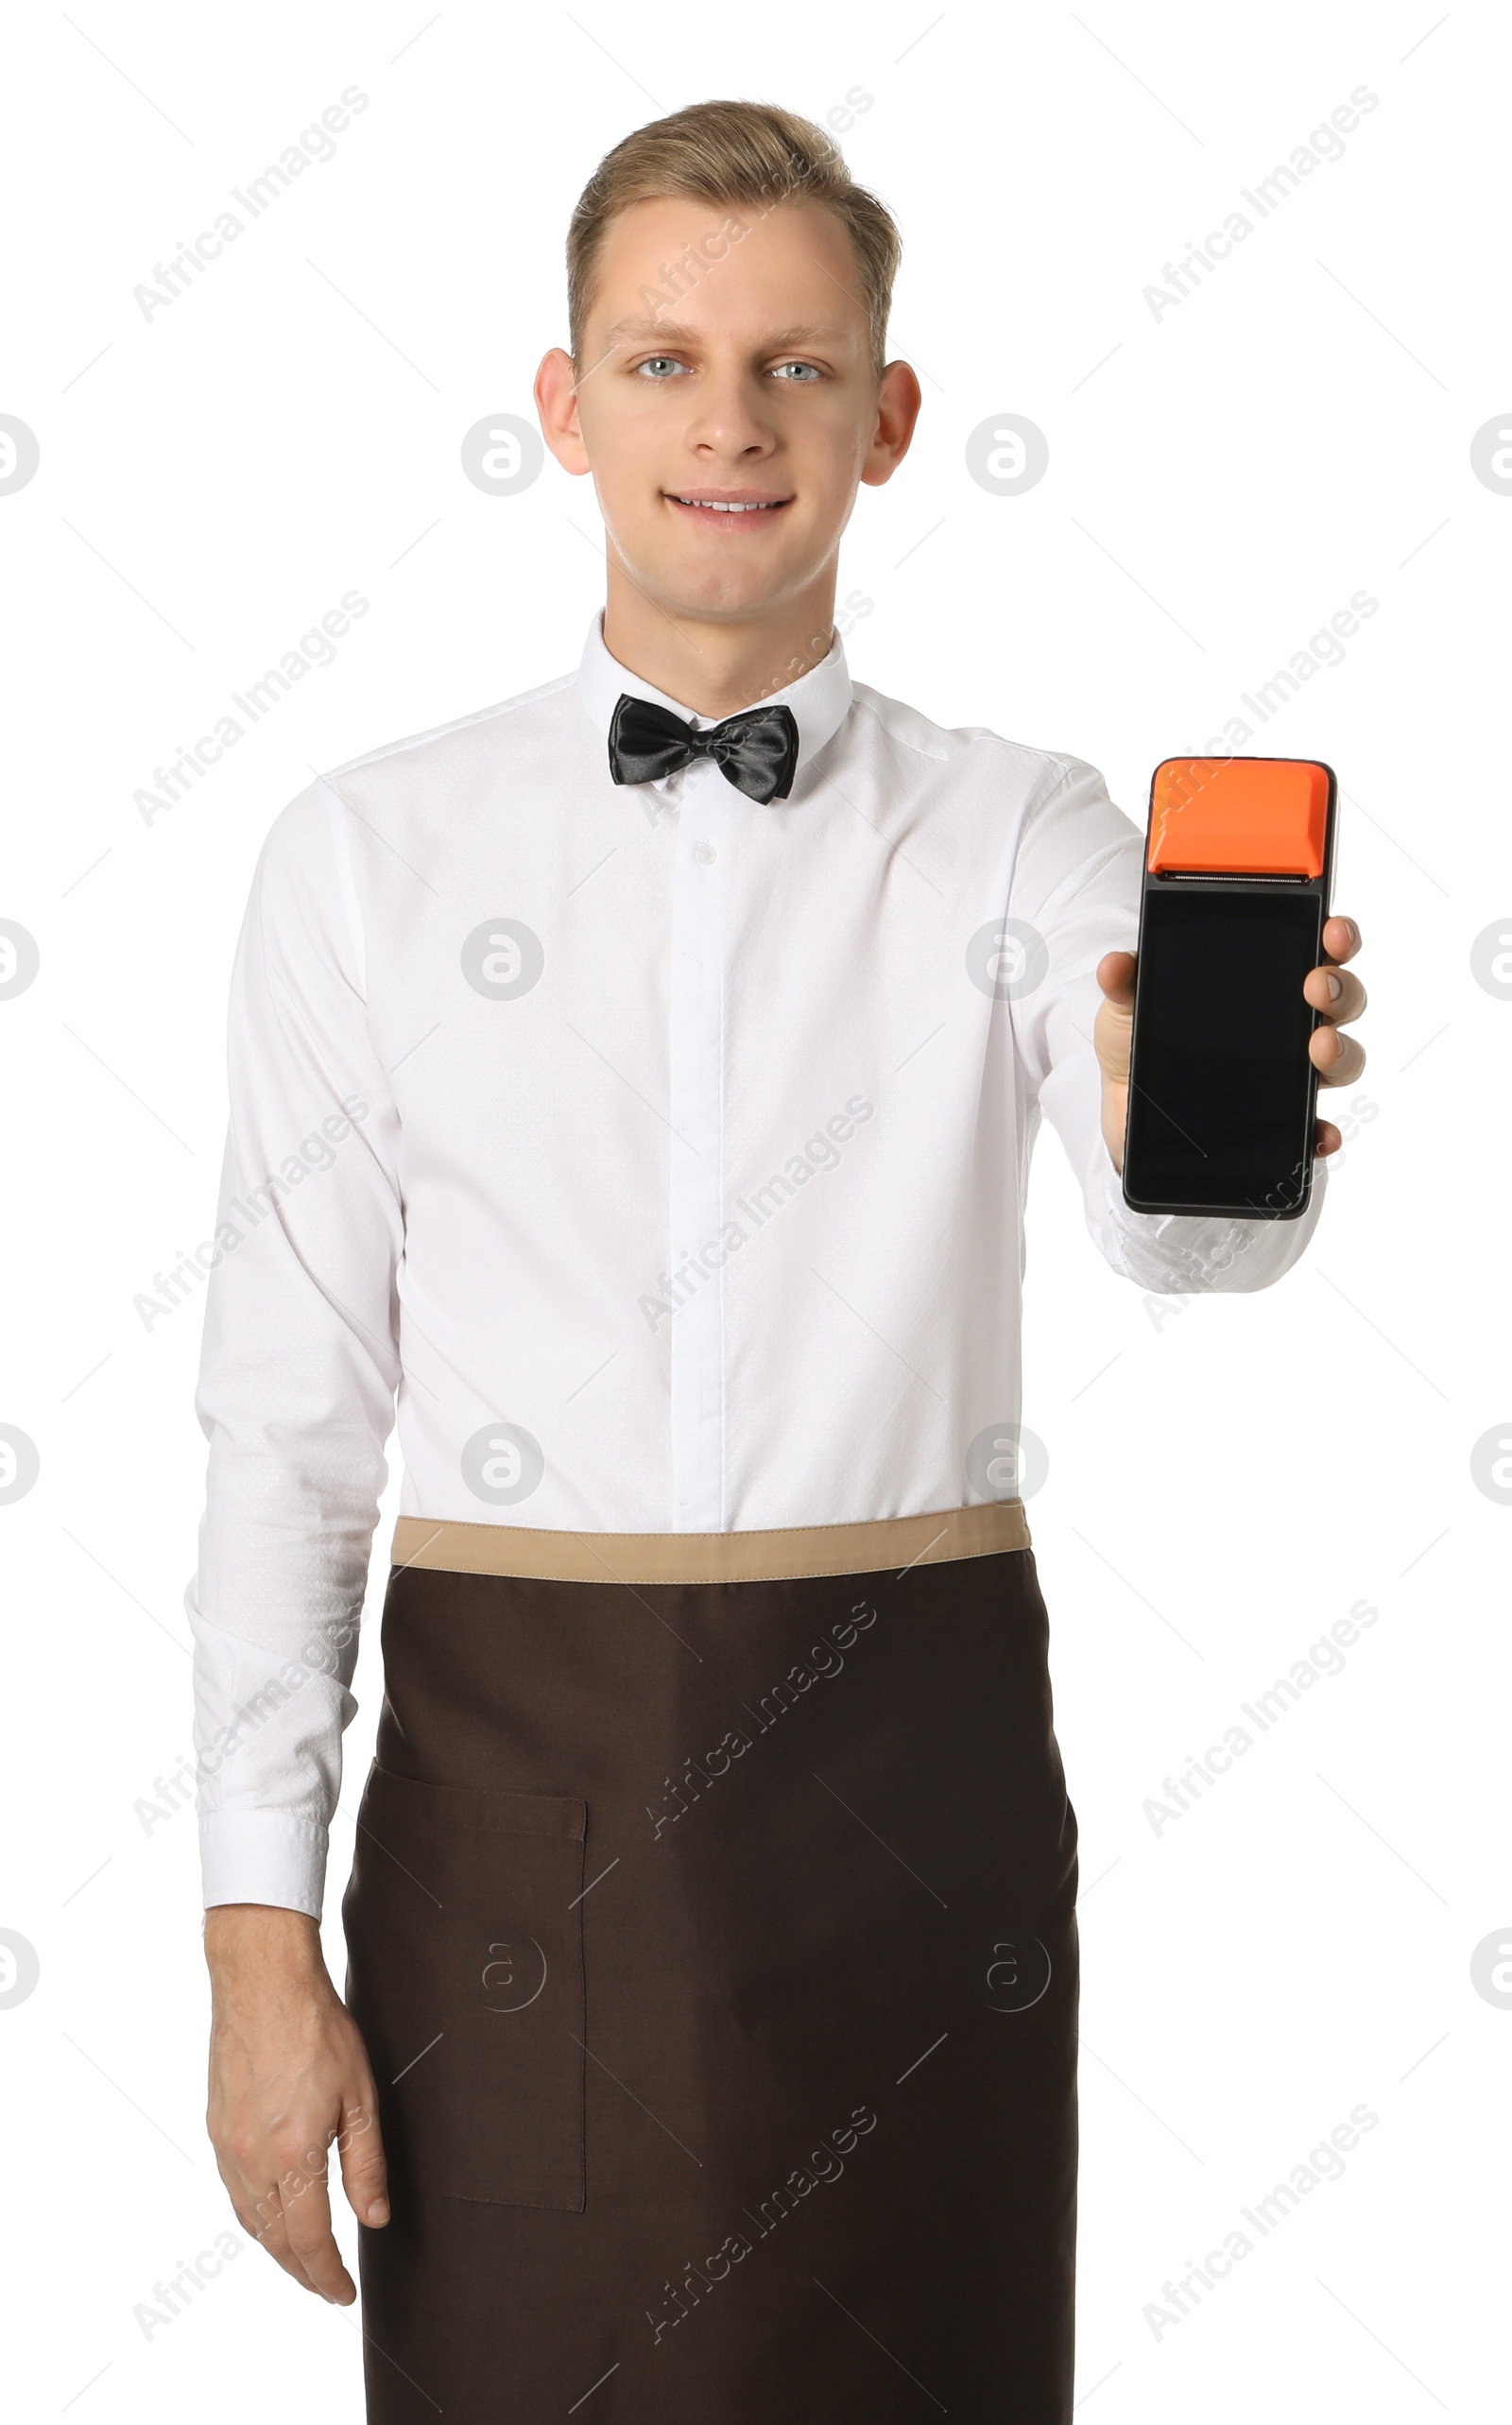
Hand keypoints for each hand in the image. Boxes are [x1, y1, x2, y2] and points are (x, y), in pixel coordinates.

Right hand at [204, 1903, 388, 2303]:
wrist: (262, 1981)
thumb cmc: (316, 2027)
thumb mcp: (360, 2094)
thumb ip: (365, 2163)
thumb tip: (374, 2218)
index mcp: (293, 2155)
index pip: (310, 2240)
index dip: (328, 2276)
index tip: (345, 2293)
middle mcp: (253, 2160)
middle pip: (275, 2241)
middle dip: (303, 2272)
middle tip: (327, 2287)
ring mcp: (229, 2146)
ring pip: (251, 2221)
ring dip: (277, 2250)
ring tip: (304, 2261)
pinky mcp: (218, 2128)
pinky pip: (235, 2193)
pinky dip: (256, 2218)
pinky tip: (273, 2216)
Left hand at [1094, 913, 1367, 1174]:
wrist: (1125, 1110)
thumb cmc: (1138, 1044)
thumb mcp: (1126, 1006)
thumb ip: (1124, 982)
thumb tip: (1115, 963)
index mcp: (1261, 983)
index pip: (1315, 950)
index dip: (1335, 937)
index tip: (1332, 929)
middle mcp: (1287, 1025)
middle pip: (1341, 1000)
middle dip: (1340, 988)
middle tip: (1317, 986)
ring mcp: (1287, 1074)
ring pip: (1340, 1058)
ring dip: (1340, 1051)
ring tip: (1319, 1048)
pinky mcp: (1279, 1121)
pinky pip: (1315, 1128)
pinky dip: (1323, 1131)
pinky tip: (1318, 1133)